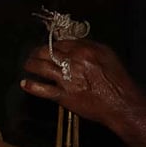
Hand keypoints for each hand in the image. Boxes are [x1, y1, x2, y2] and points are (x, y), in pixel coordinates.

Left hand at [20, 39, 145, 127]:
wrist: (120, 103)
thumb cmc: (117, 80)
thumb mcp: (107, 55)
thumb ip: (90, 48)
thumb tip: (74, 45)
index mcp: (85, 50)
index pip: (61, 43)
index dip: (52, 45)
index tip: (48, 48)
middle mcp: (73, 61)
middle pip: (48, 52)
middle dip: (37, 52)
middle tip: (33, 54)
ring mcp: (67, 78)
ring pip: (42, 67)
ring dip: (31, 65)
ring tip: (27, 65)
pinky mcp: (64, 95)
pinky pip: (43, 90)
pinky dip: (32, 86)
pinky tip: (25, 83)